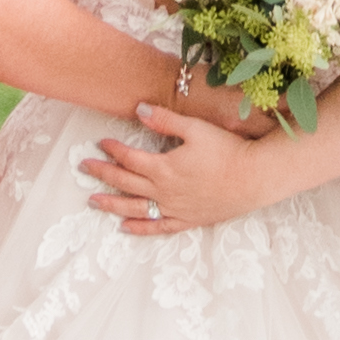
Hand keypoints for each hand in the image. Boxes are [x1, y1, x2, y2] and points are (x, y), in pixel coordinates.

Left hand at [86, 108, 292, 240]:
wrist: (254, 178)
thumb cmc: (227, 150)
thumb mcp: (195, 128)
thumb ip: (165, 120)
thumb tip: (139, 110)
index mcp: (164, 168)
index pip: (129, 159)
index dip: (113, 149)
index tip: (100, 142)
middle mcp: (164, 192)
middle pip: (126, 183)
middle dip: (103, 174)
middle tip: (84, 168)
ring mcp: (175, 208)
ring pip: (135, 208)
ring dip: (112, 204)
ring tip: (93, 201)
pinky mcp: (188, 220)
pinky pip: (158, 227)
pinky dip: (140, 228)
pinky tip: (125, 228)